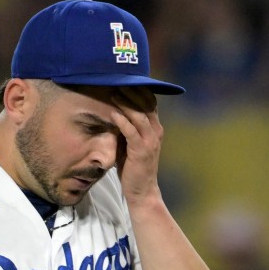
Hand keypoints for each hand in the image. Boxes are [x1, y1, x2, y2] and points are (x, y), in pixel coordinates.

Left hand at [110, 88, 162, 204]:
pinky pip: (132, 131)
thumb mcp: (130, 143)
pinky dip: (122, 120)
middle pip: (146, 103)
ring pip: (139, 114)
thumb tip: (112, 111)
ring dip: (126, 102)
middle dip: (133, 90)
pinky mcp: (141, 150)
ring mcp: (150, 141)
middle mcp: (156, 131)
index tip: (125, 78)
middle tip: (118, 80)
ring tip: (113, 92)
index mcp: (155, 128)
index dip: (139, 89)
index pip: (150, 102)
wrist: (141, 191)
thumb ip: (126, 128)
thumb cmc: (133, 167)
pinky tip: (112, 113)